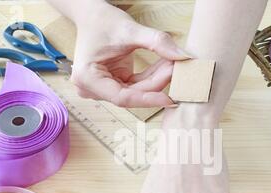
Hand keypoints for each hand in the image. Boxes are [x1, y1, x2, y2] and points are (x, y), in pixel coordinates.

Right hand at [70, 1, 189, 107]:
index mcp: (88, 78)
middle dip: (156, 83)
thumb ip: (156, 42)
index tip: (169, 98)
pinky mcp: (114, 84)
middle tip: (176, 69)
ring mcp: (103, 88)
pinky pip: (137, 86)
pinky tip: (165, 65)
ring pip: (136, 92)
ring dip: (156, 79)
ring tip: (172, 64)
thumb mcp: (129, 30)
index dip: (147, 99)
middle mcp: (92, 88)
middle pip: (131, 95)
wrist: (93, 16)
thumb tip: (182, 56)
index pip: (122, 98)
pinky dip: (152, 76)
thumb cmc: (103, 21)